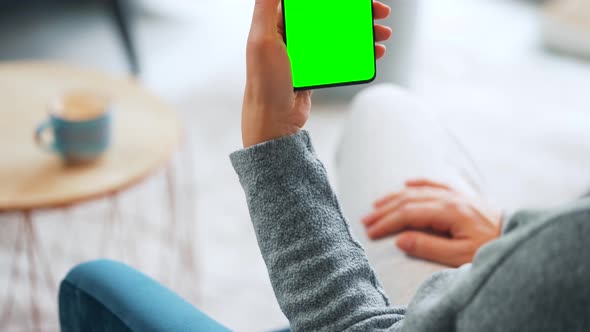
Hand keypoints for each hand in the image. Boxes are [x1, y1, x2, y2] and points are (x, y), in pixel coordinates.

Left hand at [242, 0, 391, 146]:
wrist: (273, 120)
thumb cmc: (264, 81)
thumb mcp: (262, 39)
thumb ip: (266, 6)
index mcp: (278, 21)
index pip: (312, 1)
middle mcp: (292, 33)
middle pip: (330, 13)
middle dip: (356, 12)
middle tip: (380, 12)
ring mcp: (306, 51)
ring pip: (339, 33)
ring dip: (363, 31)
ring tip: (383, 34)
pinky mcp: (316, 68)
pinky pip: (341, 54)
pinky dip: (359, 51)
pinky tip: (374, 52)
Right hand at [362, 179, 501, 266]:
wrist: (519, 237)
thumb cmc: (490, 249)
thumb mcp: (459, 256)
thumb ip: (428, 247)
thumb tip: (401, 239)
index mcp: (449, 212)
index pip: (408, 214)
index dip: (387, 223)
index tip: (371, 232)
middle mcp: (450, 198)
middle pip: (408, 200)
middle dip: (384, 211)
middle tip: (365, 221)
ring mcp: (457, 195)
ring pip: (418, 191)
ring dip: (394, 197)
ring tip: (376, 206)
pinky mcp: (462, 196)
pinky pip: (436, 183)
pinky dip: (419, 183)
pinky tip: (407, 184)